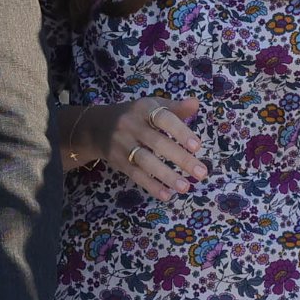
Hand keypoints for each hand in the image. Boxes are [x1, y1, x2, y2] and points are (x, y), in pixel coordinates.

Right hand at [78, 96, 208, 199]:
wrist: (97, 127)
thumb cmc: (135, 116)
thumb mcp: (152, 106)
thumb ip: (174, 108)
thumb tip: (196, 104)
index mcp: (143, 109)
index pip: (163, 118)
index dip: (180, 132)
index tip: (198, 146)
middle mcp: (131, 125)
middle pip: (157, 143)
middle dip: (181, 159)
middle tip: (202, 173)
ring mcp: (122, 144)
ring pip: (146, 161)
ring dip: (167, 176)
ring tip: (185, 187)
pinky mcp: (118, 161)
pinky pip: (136, 175)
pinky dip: (152, 186)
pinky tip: (167, 195)